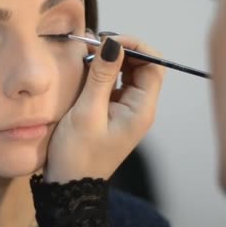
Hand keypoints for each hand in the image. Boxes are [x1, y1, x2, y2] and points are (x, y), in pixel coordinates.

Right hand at [44, 36, 165, 182]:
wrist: (70, 185)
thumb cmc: (78, 154)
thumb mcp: (87, 112)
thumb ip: (101, 76)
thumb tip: (112, 43)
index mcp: (141, 109)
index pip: (154, 65)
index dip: (136, 46)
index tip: (109, 40)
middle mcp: (140, 107)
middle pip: (144, 66)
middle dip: (123, 49)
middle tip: (95, 44)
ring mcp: (128, 109)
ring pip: (129, 72)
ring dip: (113, 59)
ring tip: (89, 53)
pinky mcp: (114, 111)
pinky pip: (117, 83)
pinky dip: (105, 71)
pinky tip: (88, 68)